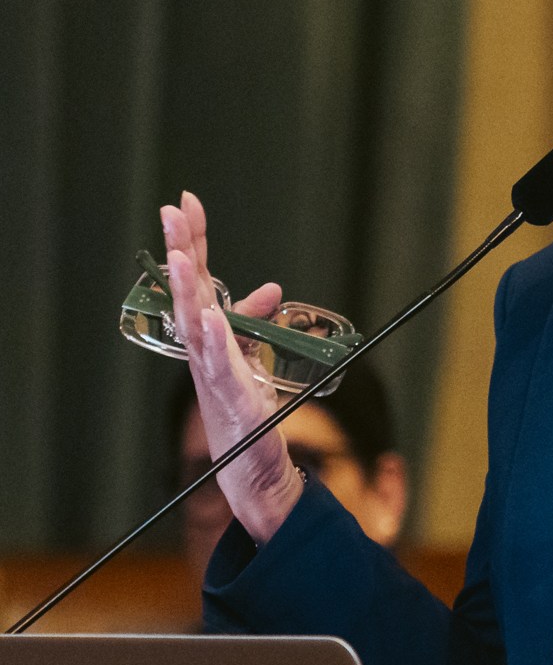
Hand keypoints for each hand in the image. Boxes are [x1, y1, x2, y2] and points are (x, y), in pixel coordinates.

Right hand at [162, 191, 302, 544]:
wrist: (248, 463)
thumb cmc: (244, 407)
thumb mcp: (253, 355)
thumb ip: (254, 321)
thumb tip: (270, 288)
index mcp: (210, 332)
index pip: (200, 278)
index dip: (193, 240)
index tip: (186, 201)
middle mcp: (204, 347)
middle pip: (189, 291)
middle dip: (181, 251)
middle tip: (171, 212)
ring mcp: (211, 371)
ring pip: (196, 323)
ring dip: (188, 290)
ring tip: (182, 257)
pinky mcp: (230, 396)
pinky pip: (219, 364)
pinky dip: (216, 341)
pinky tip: (210, 320)